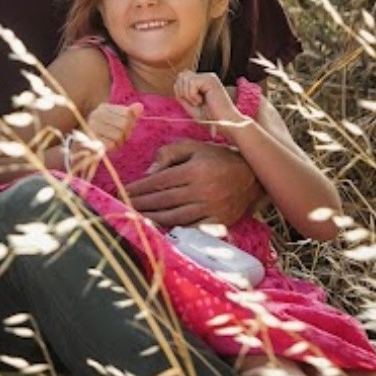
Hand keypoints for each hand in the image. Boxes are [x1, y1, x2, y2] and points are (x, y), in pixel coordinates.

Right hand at [63, 102, 140, 174]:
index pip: (127, 113)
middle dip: (124, 135)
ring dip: (118, 143)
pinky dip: (112, 148)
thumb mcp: (115, 122)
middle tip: (116, 138)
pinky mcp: (91, 140)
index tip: (120, 128)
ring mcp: (92, 127)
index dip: (129, 124)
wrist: (81, 148)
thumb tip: (140, 106)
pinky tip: (106, 147)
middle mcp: (96, 115)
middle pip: (124, 124)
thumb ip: (128, 115)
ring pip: (119, 135)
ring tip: (111, 143)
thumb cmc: (102, 134)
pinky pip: (111, 144)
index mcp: (103, 108)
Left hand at [125, 139, 261, 227]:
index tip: (123, 190)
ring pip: (174, 217)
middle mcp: (202, 191)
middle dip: (140, 203)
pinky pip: (191, 229)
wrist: (253, 176)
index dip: (139, 187)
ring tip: (135, 216)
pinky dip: (174, 229)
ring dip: (152, 218)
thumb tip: (149, 172)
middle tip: (122, 206)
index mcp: (195, 170)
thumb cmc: (218, 158)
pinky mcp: (218, 222)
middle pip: (163, 200)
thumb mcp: (194, 147)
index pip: (159, 181)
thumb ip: (169, 153)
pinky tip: (159, 228)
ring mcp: (211, 209)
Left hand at [173, 70, 244, 132]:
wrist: (224, 123)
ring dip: (188, 95)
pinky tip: (202, 100)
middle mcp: (206, 76)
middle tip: (195, 102)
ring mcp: (209, 77)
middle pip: (181, 76)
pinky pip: (191, 83)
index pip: (181, 78)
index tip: (192, 103)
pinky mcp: (210, 79)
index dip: (181, 92)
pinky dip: (192, 95)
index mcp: (202, 81)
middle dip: (182, 92)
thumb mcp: (190, 104)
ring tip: (200, 102)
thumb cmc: (209, 117)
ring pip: (184, 79)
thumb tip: (175, 83)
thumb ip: (182, 93)